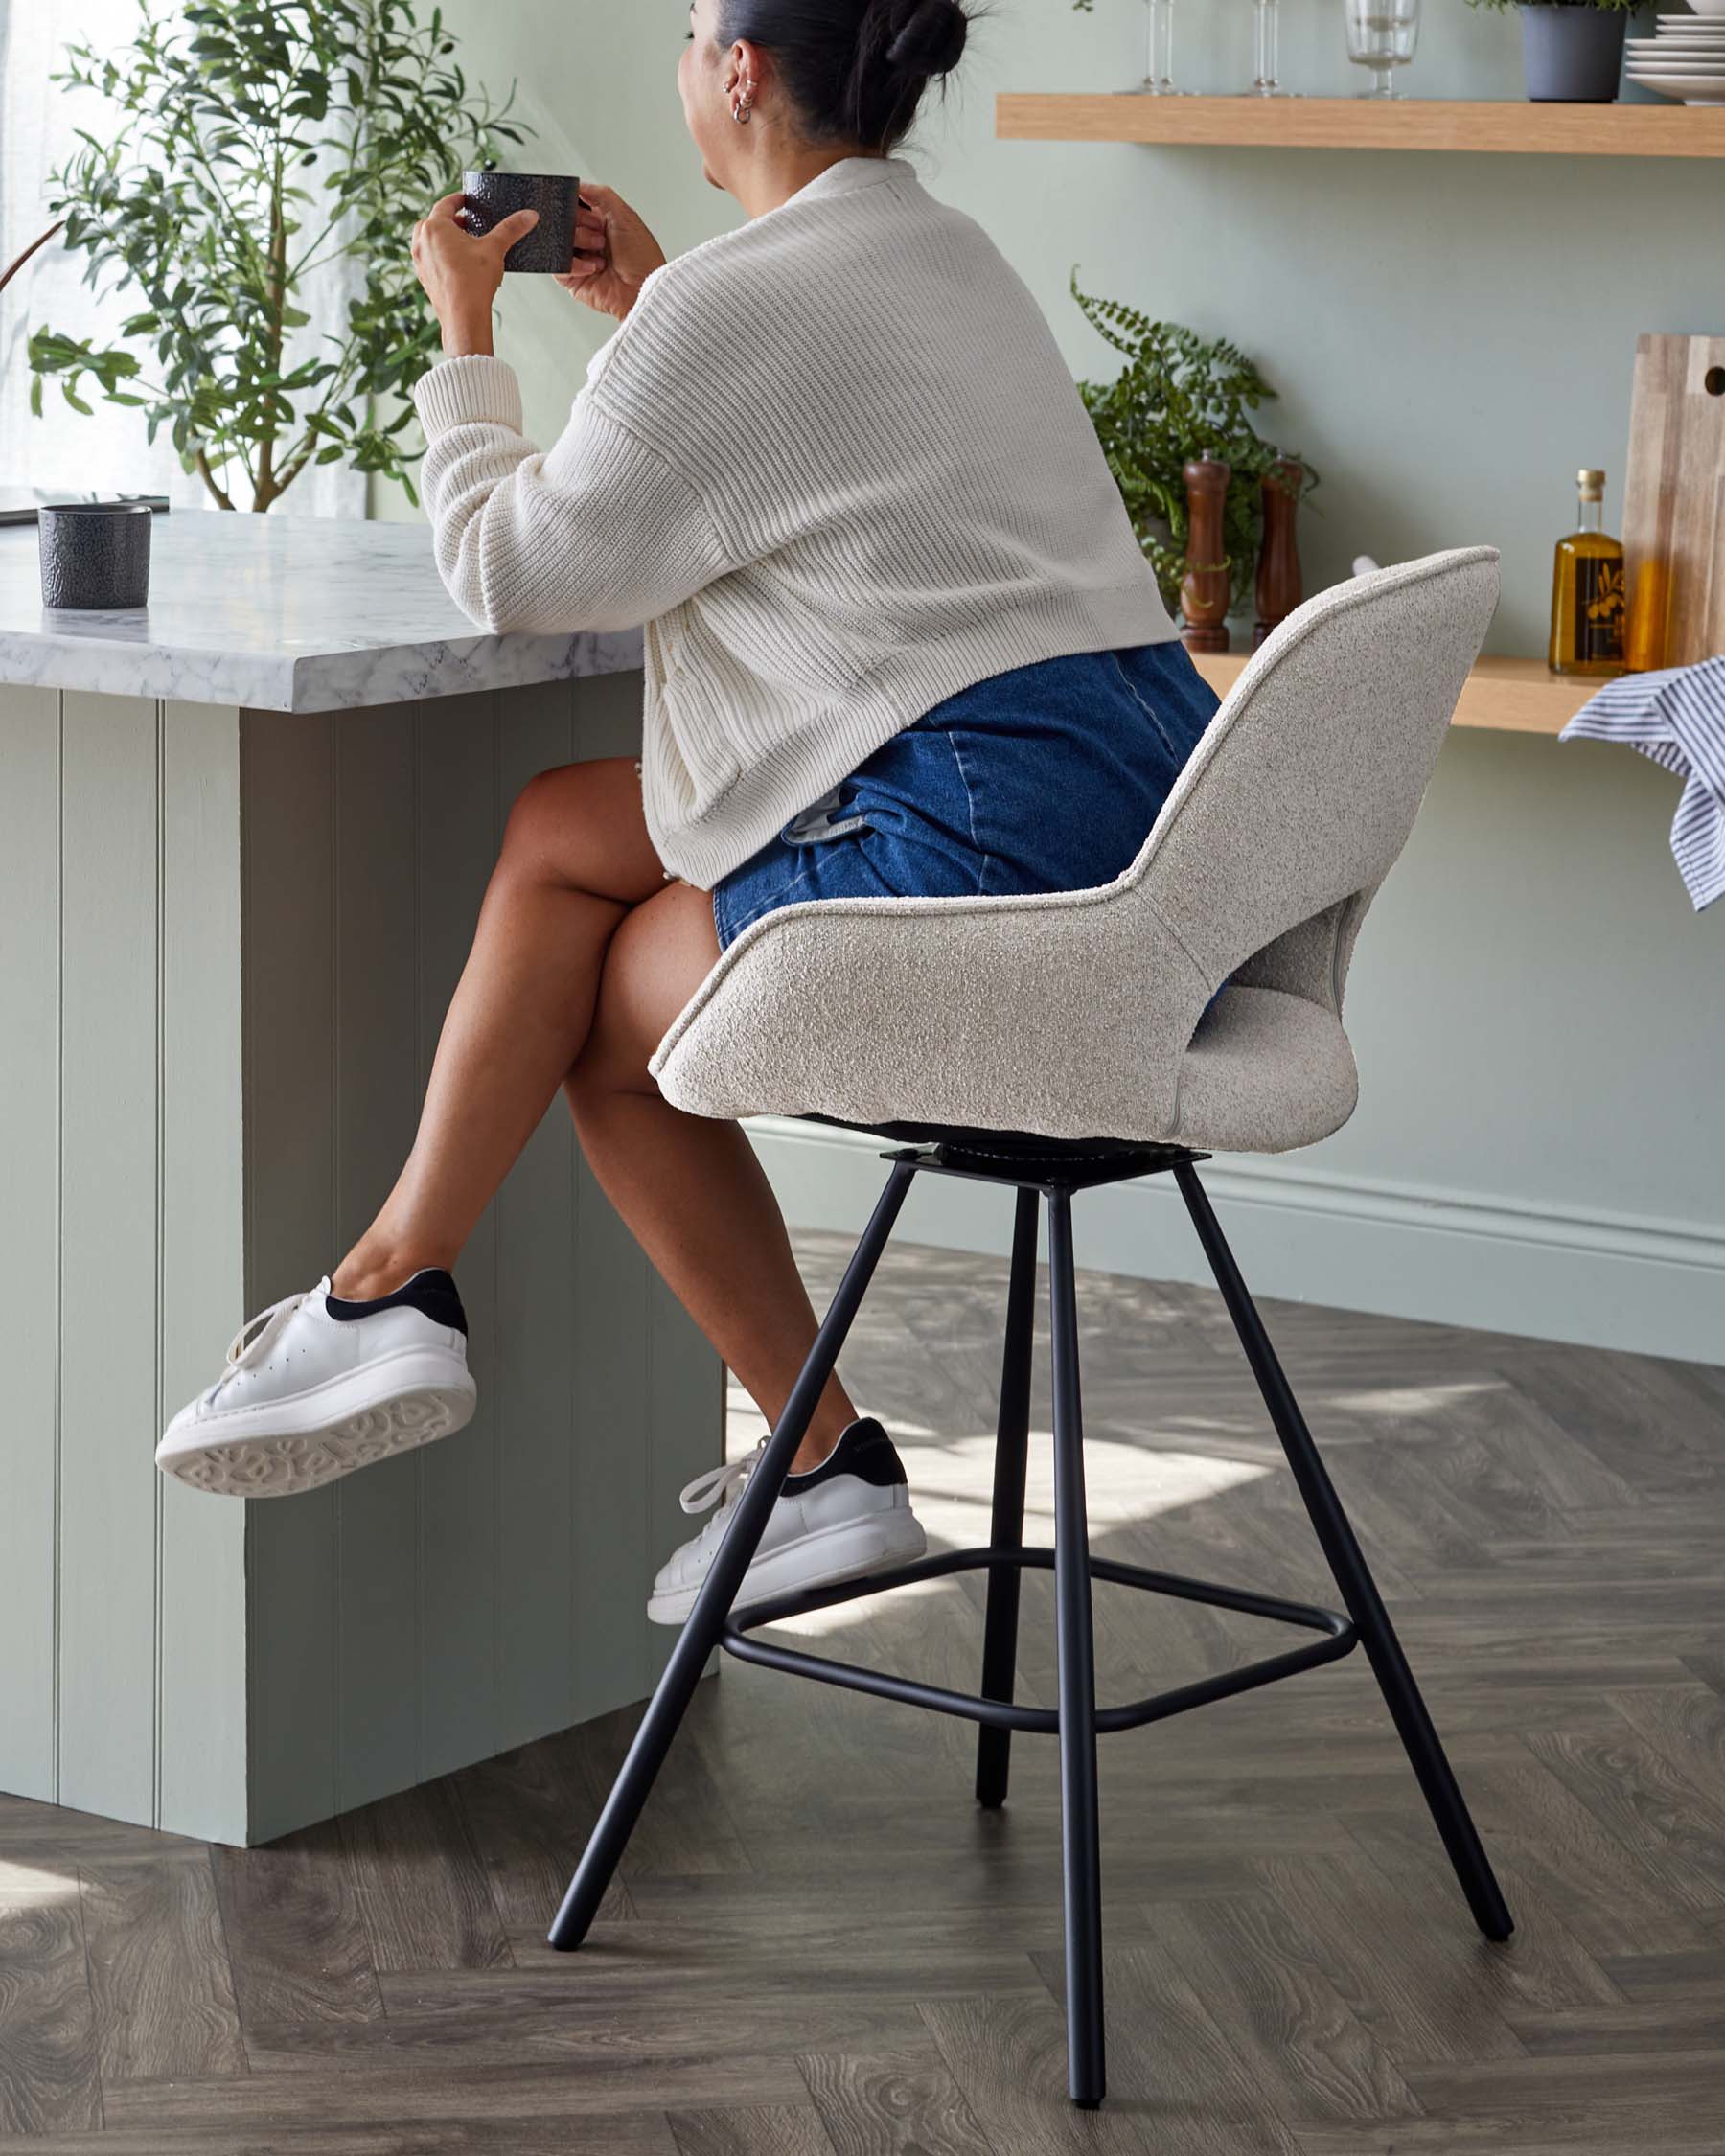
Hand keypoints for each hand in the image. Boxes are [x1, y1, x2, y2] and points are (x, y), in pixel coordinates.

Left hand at [411, 190, 538, 356]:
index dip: (458, 200)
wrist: (463, 317)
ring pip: (428, 240)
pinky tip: (457, 265)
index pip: (445, 204)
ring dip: (443, 238)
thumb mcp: (495, 249)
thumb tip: (530, 215)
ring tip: (462, 244)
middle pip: (433, 221)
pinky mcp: (423, 278)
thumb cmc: (474, 282)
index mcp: (435, 227)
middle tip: (466, 224)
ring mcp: (420, 261)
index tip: (466, 201)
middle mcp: (422, 241)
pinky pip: (429, 259)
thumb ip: (511, 229)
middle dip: (450, 220)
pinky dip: (440, 256)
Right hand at [556, 184, 666, 323]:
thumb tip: (579, 184)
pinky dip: (574, 264)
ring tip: (600, 251)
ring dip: (580, 242)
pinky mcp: (573, 279)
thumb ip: (601, 195)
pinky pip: (558, 265)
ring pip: (559, 241)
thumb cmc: (642, 258)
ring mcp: (580, 258)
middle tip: (599, 234)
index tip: (585, 208)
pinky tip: (594, 267)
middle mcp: (589, 239)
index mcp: (600, 223)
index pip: (574, 205)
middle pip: (565, 221)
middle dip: (581, 224)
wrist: (643, 290)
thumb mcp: (625, 215)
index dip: (577, 205)